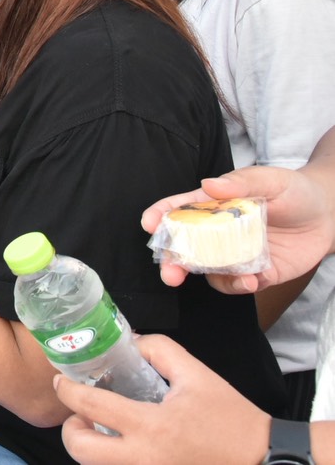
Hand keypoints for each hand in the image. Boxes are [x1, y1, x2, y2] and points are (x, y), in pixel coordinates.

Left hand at [56, 335, 268, 464]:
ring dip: (89, 448)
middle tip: (81, 415)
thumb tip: (131, 340)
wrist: (263, 462)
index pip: (90, 407)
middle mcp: (143, 459)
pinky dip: (112, 460)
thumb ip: (160, 351)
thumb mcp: (197, 376)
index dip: (68, 391)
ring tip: (101, 430)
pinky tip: (123, 446)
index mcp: (151, 426)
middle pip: (80, 450)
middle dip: (71, 429)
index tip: (63, 381)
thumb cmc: (232, 420)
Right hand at [141, 168, 334, 292]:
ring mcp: (235, 254)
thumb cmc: (294, 190)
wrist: (328, 214)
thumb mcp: (270, 179)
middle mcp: (218, 232)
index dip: (159, 215)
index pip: (178, 209)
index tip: (148, 224)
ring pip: (209, 271)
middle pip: (185, 247)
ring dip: (211, 279)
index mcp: (213, 205)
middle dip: (172, 261)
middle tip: (169, 273)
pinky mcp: (256, 272)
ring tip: (236, 280)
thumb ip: (241, 182)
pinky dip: (240, 287)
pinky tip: (253, 281)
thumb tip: (210, 184)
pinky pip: (238, 284)